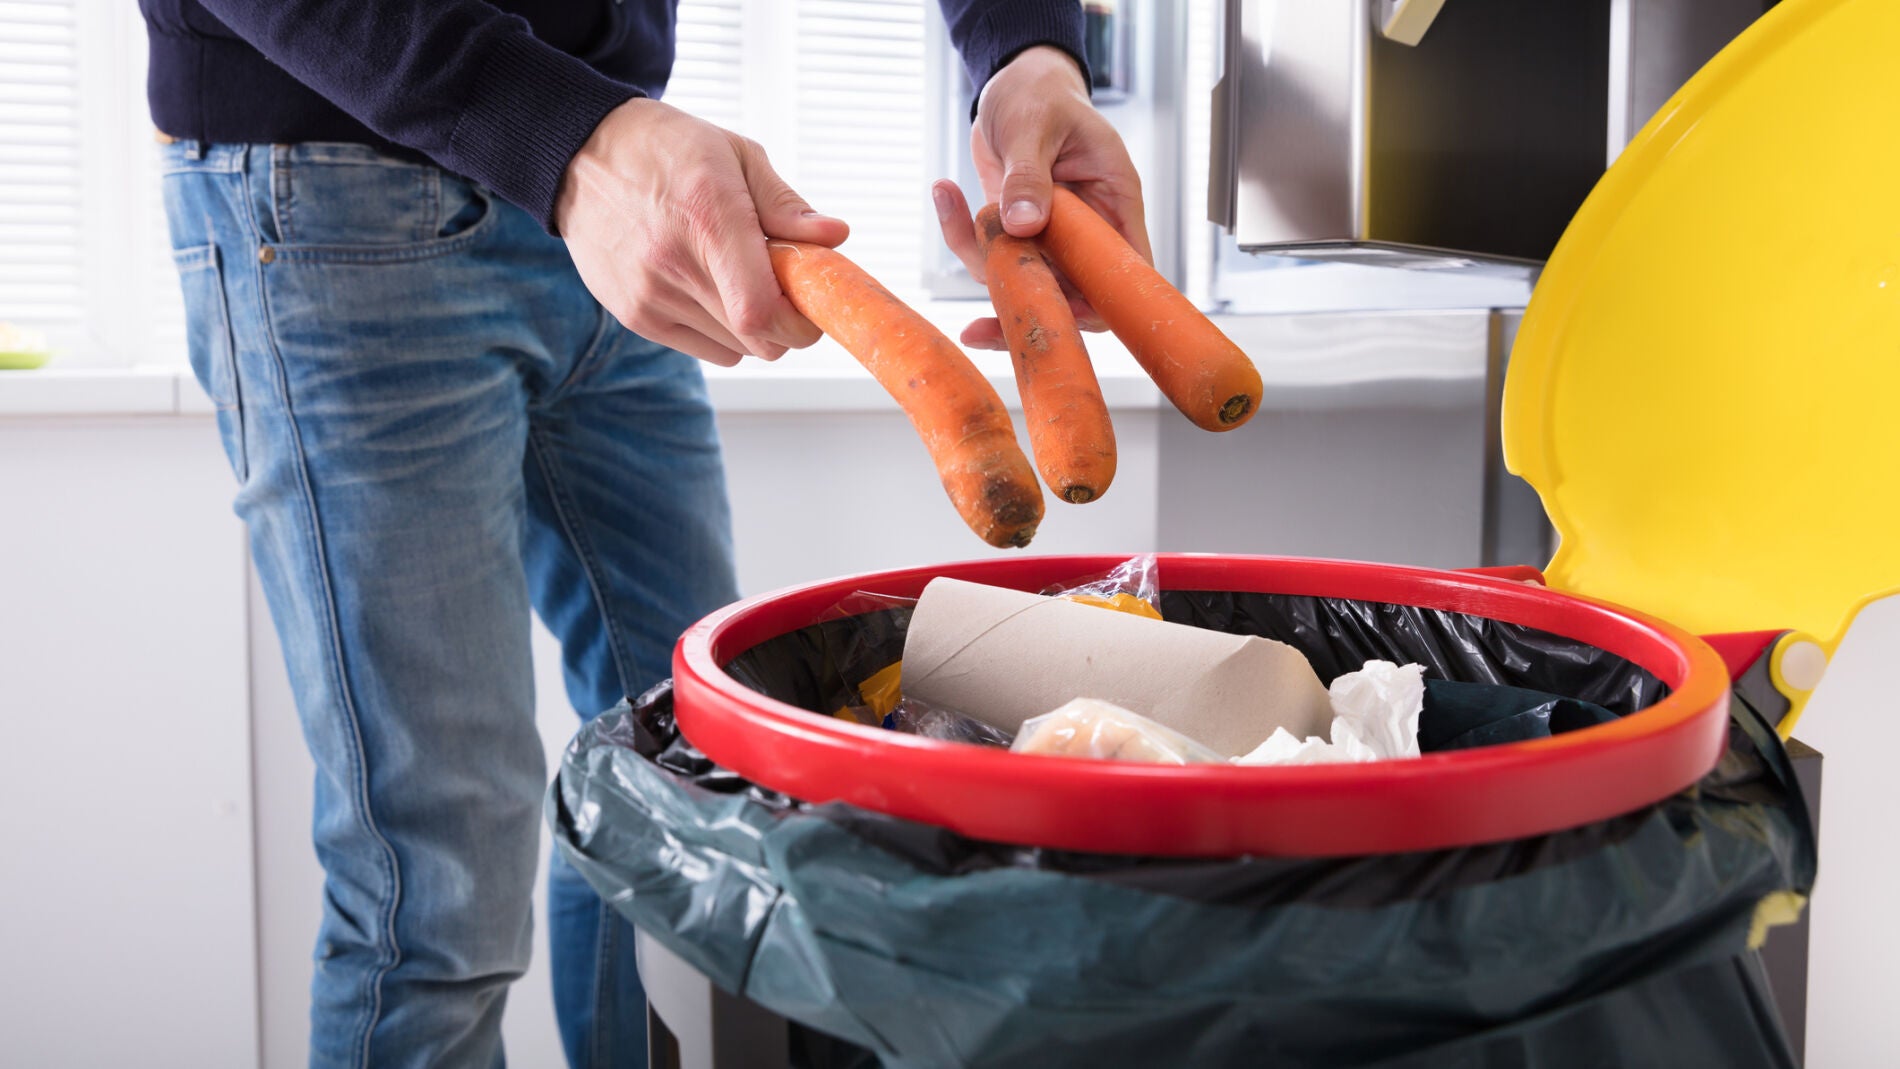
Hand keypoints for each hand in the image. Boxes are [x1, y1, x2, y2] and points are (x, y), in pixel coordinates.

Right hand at [554, 98, 848, 365]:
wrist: (581, 158)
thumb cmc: (669, 151)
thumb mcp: (735, 155)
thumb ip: (786, 204)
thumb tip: (836, 237)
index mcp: (708, 216)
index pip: (762, 310)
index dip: (800, 323)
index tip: (813, 305)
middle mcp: (674, 263)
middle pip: (757, 339)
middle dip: (786, 324)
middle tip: (785, 289)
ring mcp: (649, 295)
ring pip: (735, 349)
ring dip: (753, 327)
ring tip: (738, 278)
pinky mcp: (634, 316)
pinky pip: (703, 349)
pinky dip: (721, 331)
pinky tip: (709, 288)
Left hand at [932, 46, 1149, 349]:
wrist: (1015, 85)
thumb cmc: (1041, 94)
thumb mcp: (1036, 124)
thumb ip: (1030, 174)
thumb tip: (1023, 224)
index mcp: (1114, 201)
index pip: (1125, 271)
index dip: (1102, 303)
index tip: (1060, 314)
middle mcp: (1087, 228)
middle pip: (1073, 295)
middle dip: (1026, 312)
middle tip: (977, 329)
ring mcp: (1051, 237)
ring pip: (1024, 283)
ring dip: (980, 262)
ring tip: (949, 200)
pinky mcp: (1016, 235)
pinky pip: (991, 257)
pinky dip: (961, 235)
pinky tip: (944, 193)